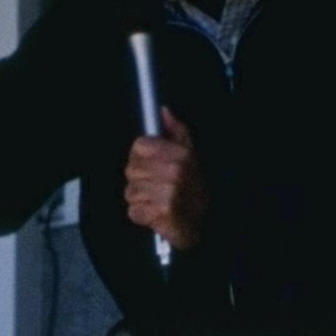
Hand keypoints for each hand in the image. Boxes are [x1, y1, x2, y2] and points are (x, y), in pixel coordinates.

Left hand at [124, 107, 208, 252]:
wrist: (205, 225)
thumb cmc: (193, 190)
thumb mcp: (190, 156)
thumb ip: (176, 131)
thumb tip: (164, 111)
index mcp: (180, 154)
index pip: (139, 146)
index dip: (141, 157)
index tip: (151, 165)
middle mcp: (174, 172)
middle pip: (131, 169)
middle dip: (140, 180)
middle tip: (157, 187)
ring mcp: (167, 193)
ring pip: (130, 191)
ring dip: (141, 199)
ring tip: (158, 201)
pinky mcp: (160, 214)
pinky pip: (133, 211)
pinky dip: (142, 216)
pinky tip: (156, 214)